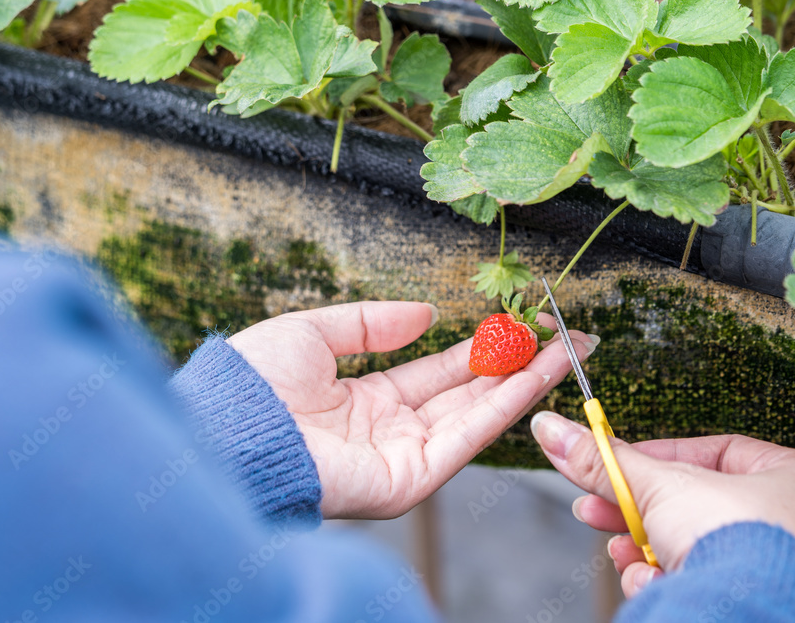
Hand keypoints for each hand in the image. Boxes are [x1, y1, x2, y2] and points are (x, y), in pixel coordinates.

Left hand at [228, 302, 595, 519]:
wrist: (226, 429)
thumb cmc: (253, 385)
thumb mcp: (313, 333)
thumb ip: (370, 323)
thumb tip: (425, 314)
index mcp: (366, 401)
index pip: (437, 374)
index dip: (478, 349)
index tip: (516, 325)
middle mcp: (391, 431)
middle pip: (468, 394)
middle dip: (516, 364)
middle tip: (563, 335)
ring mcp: (403, 457)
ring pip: (478, 414)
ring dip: (524, 381)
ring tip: (567, 348)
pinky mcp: (409, 481)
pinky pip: (467, 437)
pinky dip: (505, 405)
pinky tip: (535, 375)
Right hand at [530, 412, 794, 596]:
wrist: (742, 614)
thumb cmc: (735, 541)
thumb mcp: (656, 484)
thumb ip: (603, 460)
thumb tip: (557, 431)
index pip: (715, 451)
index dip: (658, 457)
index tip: (619, 463)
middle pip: (694, 504)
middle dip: (637, 510)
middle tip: (598, 507)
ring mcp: (779, 570)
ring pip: (693, 546)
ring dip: (645, 550)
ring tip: (622, 553)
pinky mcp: (754, 602)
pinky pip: (702, 581)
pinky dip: (667, 582)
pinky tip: (651, 583)